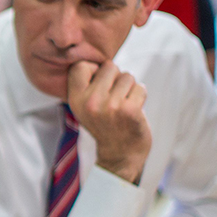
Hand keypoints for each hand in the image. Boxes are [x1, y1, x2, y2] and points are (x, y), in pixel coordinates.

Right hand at [67, 60, 150, 184]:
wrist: (120, 155)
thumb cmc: (105, 125)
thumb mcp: (85, 107)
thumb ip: (88, 85)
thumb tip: (100, 60)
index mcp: (75, 99)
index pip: (81, 65)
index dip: (94, 70)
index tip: (99, 84)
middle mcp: (90, 102)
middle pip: (109, 66)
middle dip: (116, 78)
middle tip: (114, 98)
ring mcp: (110, 106)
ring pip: (128, 76)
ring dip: (130, 88)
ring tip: (123, 105)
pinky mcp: (130, 111)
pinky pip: (141, 88)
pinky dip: (141, 97)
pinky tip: (134, 111)